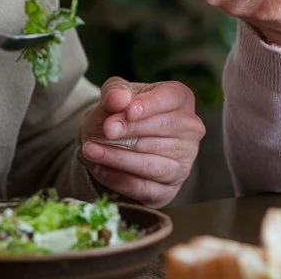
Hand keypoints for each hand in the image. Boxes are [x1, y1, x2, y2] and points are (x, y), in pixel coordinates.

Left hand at [78, 77, 204, 207]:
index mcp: (181, 100)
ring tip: (90, 151)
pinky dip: (119, 179)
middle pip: (162, 130)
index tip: (129, 112)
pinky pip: (144, 187)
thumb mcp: (115, 95)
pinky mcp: (169, 189)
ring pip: (152, 163)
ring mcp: (184, 162)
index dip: (151, 106)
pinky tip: (99, 168)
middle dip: (130, 131)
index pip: (171, 98)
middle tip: (104, 131)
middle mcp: (190, 131)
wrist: (115, 142)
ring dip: (119, 158)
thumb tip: (118, 99)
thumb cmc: (121, 112)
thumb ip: (115, 91)